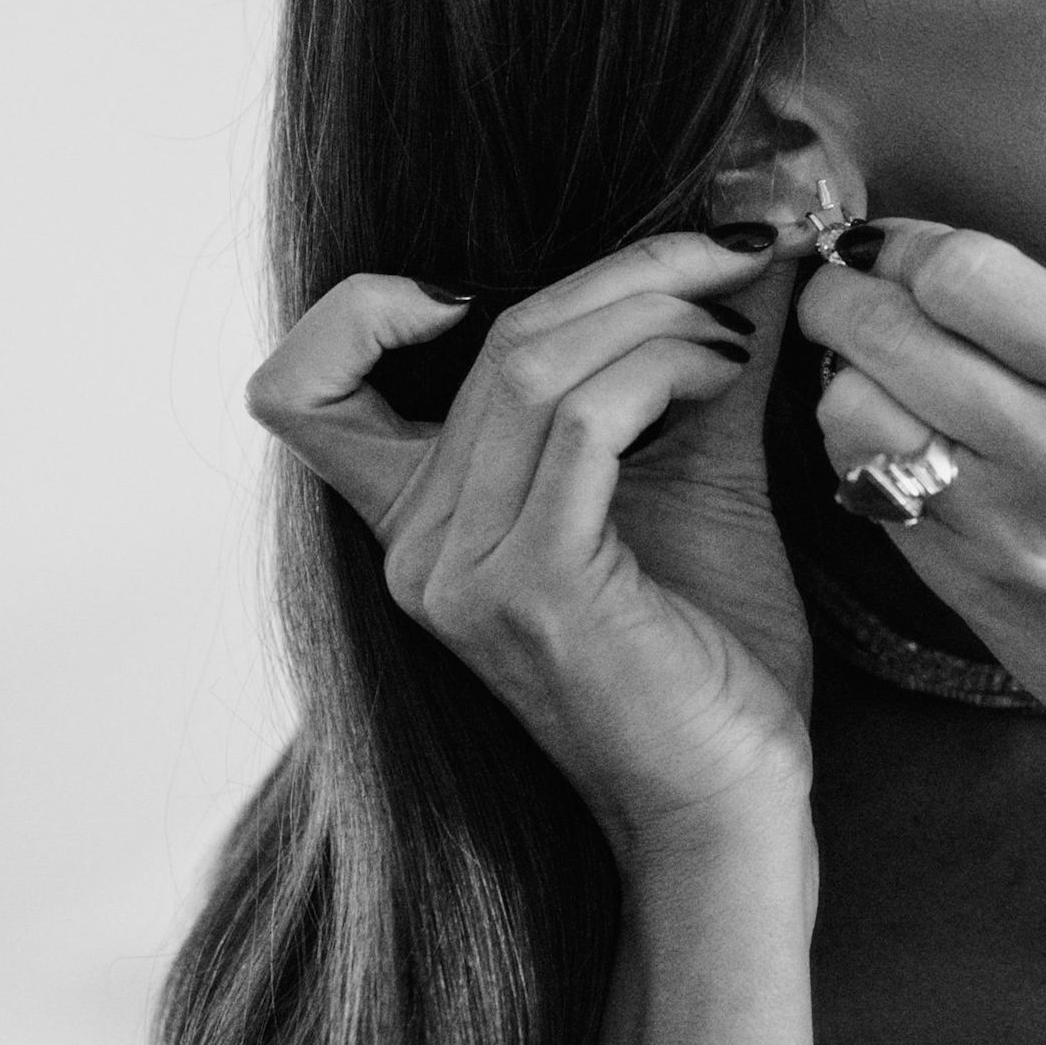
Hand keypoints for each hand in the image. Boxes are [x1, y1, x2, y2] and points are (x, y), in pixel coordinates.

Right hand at [247, 236, 812, 857]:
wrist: (735, 804)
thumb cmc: (714, 660)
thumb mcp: (688, 479)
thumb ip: (686, 365)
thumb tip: (744, 240)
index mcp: (422, 523)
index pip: (301, 392)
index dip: (364, 307)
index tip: (503, 284)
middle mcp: (416, 547)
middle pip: (490, 332)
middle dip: (626, 268)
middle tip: (731, 253)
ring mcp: (459, 569)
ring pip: (534, 360)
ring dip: (657, 310)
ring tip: (739, 326)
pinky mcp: (527, 585)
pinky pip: (583, 418)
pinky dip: (665, 366)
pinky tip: (727, 376)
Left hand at [794, 227, 1045, 761]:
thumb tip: (944, 271)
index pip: (968, 273)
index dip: (904, 244)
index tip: (890, 243)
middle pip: (890, 331)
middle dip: (840, 294)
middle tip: (839, 288)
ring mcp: (1005, 529)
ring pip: (852, 411)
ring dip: (840, 377)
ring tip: (866, 371)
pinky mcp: (964, 586)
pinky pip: (864, 488)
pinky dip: (856, 448)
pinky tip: (886, 439)